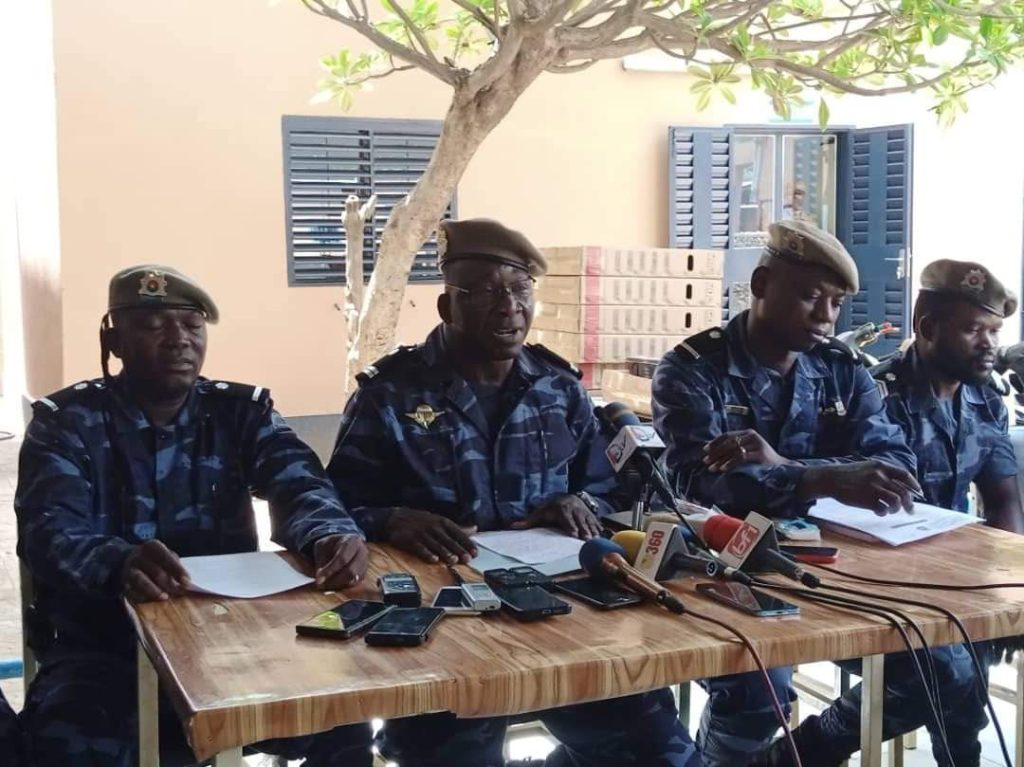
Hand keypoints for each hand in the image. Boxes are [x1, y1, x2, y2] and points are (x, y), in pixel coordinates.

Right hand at [121, 540, 190, 602]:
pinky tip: (152, 602)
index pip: (165, 557)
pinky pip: (132, 592)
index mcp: (152, 547)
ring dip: (153, 590)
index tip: (187, 581)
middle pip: (155, 571)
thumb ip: (175, 566)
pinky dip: (143, 597)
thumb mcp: (166, 556)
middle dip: (168, 583)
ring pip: (140, 581)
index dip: (177, 570)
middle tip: (179, 592)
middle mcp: (139, 557)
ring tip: (165, 597)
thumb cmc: (155, 560)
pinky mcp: (124, 583)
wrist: (129, 560)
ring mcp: (129, 570)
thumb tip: (185, 582)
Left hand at [312, 534, 368, 588]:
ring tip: (325, 585)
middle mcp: (363, 552)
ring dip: (337, 586)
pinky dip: (342, 587)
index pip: (342, 558)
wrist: (340, 545)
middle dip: (334, 580)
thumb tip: (320, 581)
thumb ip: (321, 562)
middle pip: (351, 571)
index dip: (330, 570)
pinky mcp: (363, 575)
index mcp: (352, 541)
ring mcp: (365, 564)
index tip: (318, 580)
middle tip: (321, 585)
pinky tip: (332, 585)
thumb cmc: (329, 545)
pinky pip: (353, 585)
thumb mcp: (321, 547)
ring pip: (353, 581)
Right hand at [385, 508, 477, 563]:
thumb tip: (474, 529)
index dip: (467, 544)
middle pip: (448, 540)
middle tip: (467, 559)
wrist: (395, 519)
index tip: (475, 552)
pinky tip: (433, 560)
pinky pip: (420, 548)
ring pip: (436, 544)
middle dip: (459, 550)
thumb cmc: (421, 521)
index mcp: (442, 522)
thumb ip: (457, 527)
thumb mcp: (440, 521)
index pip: (458, 533)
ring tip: (453, 560)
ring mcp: (422, 533)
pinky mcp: (410, 539)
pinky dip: (427, 554)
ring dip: (445, 553)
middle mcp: (433, 526)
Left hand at [511, 494, 601, 539]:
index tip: (574, 535)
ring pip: (589, 521)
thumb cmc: (552, 509)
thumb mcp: (539, 513)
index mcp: (562, 509)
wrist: (567, 498)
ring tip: (596, 540)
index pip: (567, 518)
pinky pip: (596, 522)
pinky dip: (599, 529)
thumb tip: (512, 526)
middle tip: (588, 540)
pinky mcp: (591, 515)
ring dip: (593, 531)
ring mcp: (584, 512)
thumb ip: (528, 521)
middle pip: (580, 521)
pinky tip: (602, 538)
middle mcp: (574, 509)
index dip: (571, 526)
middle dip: (584, 530)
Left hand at [703, 430, 789, 471]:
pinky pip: (740, 458)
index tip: (704, 450)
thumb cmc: (762, 462)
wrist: (782, 469)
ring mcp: (757, 444)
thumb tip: (713, 453)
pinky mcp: (760, 454)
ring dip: (720, 459)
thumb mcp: (749, 451)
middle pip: (728, 442)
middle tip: (705, 461)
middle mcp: (752, 436)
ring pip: (733, 449)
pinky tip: (723, 469)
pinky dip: (730, 463)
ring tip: (711, 467)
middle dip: (715, 452)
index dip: (715, 442)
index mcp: (748, 433)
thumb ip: (735, 449)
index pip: (727, 435)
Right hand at [800, 461, 922, 515]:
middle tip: (910, 510)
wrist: (830, 479)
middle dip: (909, 503)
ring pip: (896, 502)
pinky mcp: (867, 500)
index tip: (918, 492)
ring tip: (890, 510)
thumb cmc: (848, 475)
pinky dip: (883, 512)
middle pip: (903, 491)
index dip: (914, 485)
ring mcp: (873, 488)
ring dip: (895, 509)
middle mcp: (879, 476)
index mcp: (880, 466)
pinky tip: (878, 511)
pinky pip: (882, 509)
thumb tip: (899, 488)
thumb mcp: (867, 468)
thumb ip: (882, 474)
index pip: (904, 475)